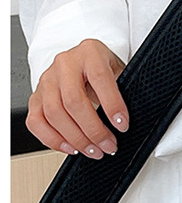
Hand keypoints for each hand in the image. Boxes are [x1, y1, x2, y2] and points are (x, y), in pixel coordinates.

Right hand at [26, 39, 127, 158]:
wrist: (81, 60)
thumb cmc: (101, 66)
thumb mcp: (117, 70)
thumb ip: (122, 90)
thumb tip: (124, 122)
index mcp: (89, 53)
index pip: (100, 78)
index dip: (112, 105)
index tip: (122, 125)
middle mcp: (64, 64)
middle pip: (73, 101)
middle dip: (93, 130)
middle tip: (108, 145)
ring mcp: (46, 80)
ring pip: (54, 114)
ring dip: (75, 139)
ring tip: (93, 150)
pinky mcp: (36, 97)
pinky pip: (36, 122)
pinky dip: (52, 140)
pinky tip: (70, 147)